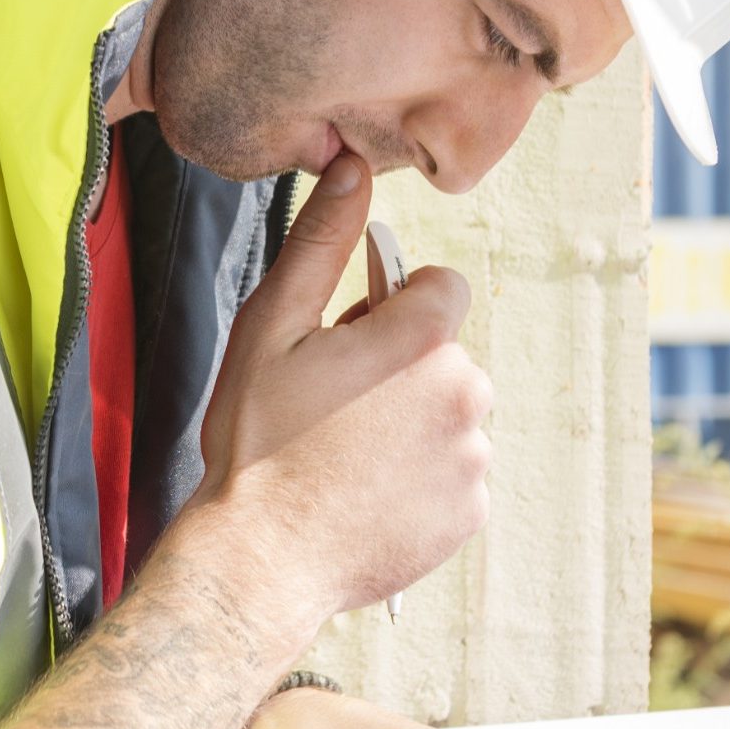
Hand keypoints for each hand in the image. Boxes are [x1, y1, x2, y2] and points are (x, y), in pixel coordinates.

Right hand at [192, 155, 489, 624]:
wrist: (259, 561)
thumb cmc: (257, 440)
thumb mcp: (271, 327)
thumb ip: (321, 242)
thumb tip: (353, 167)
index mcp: (420, 340)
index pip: (440, 288)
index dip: (392, 307)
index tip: (349, 342)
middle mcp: (464, 394)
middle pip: (445, 355)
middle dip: (402, 368)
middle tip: (333, 405)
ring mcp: (472, 459)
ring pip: (451, 416)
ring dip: (412, 425)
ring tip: (344, 456)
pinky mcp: (471, 514)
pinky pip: (454, 475)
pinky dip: (421, 480)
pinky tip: (365, 495)